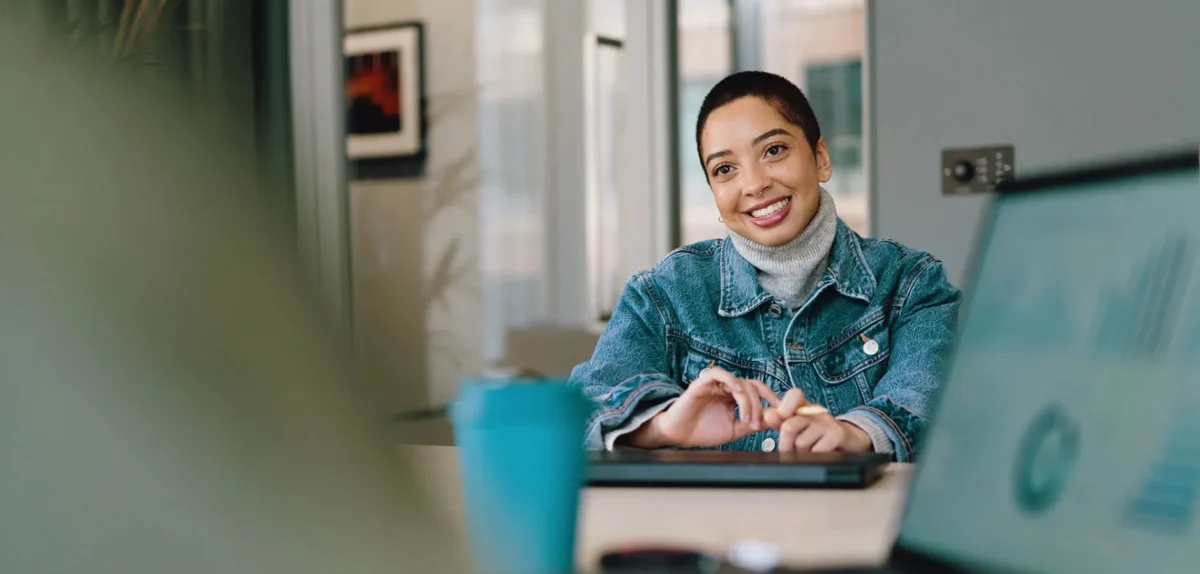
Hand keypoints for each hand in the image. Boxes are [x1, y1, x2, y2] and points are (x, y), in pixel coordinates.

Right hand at [631, 365, 778, 447]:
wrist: (679, 434)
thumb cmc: (703, 431)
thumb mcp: (734, 430)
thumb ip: (751, 423)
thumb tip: (773, 420)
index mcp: (734, 397)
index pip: (757, 389)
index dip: (771, 397)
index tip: (781, 410)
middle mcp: (727, 388)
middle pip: (752, 386)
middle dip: (758, 405)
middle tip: (755, 423)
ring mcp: (715, 384)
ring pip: (739, 381)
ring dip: (747, 399)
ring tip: (745, 417)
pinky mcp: (702, 383)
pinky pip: (718, 373)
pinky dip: (730, 379)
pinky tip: (735, 391)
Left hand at [763, 388, 872, 452]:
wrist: (847, 442)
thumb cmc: (816, 435)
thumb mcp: (796, 426)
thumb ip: (778, 421)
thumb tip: (767, 415)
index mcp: (804, 405)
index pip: (794, 395)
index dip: (783, 409)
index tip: (780, 420)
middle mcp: (816, 411)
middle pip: (789, 426)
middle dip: (786, 444)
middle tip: (791, 449)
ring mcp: (828, 422)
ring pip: (801, 443)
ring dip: (801, 454)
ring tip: (809, 451)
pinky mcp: (837, 435)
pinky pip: (816, 451)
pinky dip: (814, 457)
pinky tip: (820, 454)